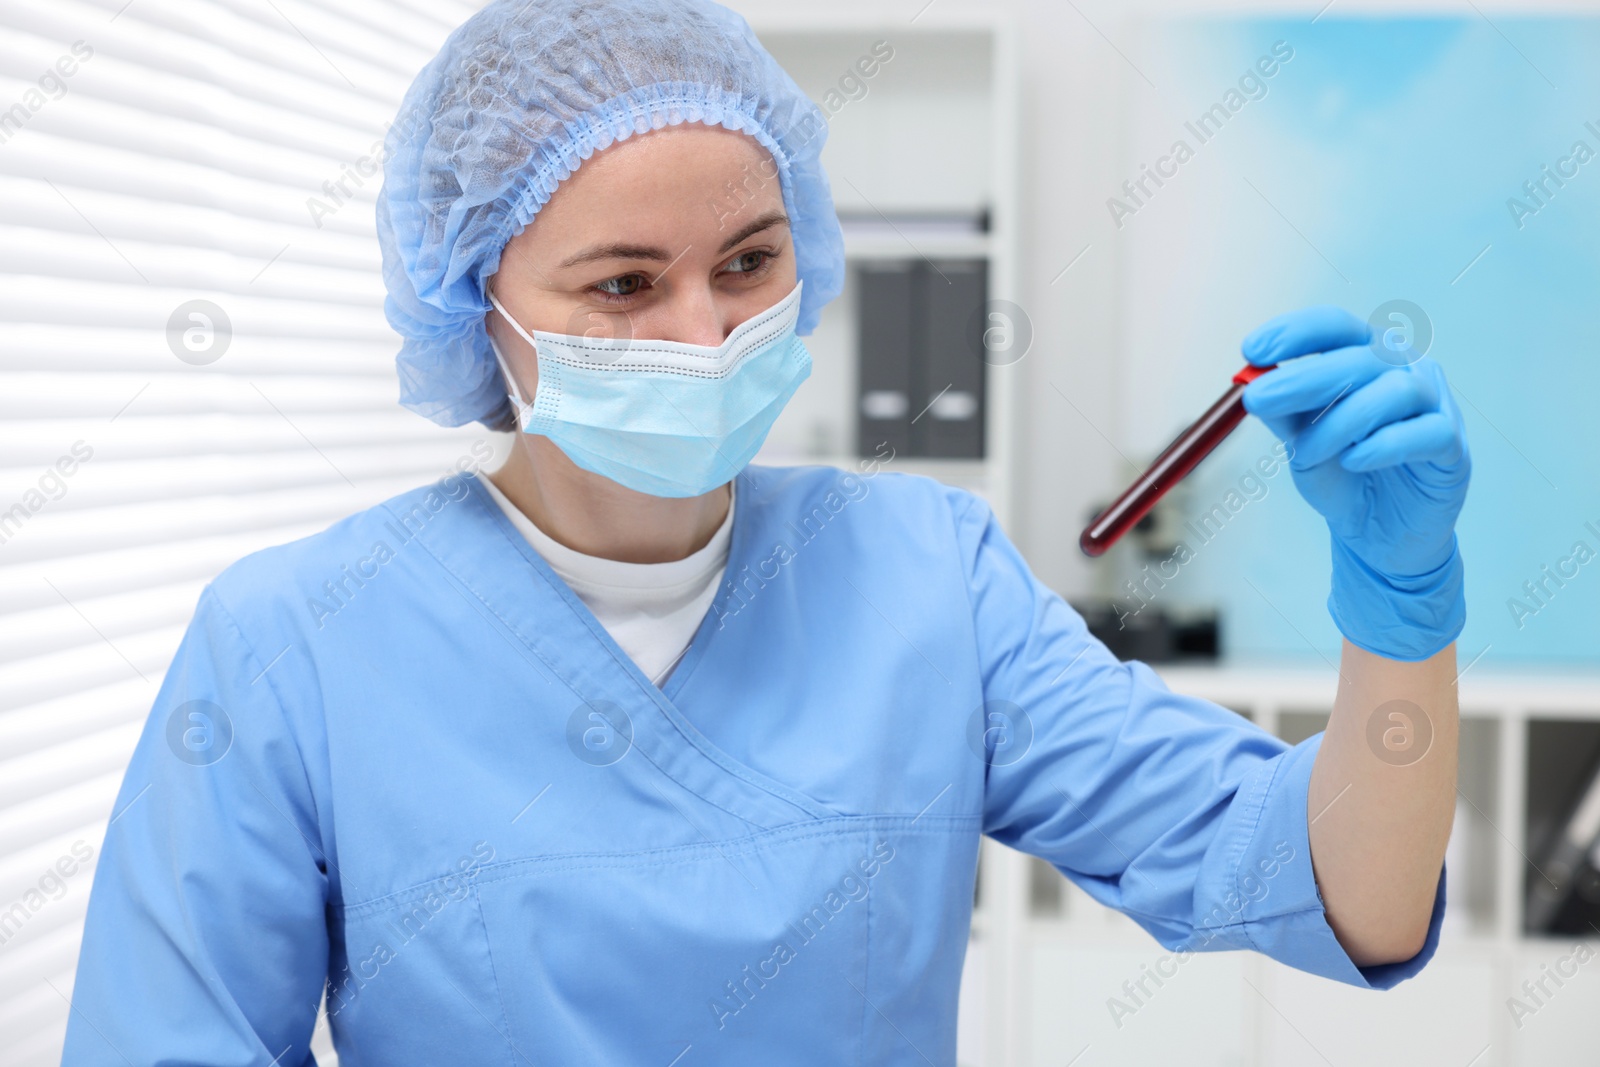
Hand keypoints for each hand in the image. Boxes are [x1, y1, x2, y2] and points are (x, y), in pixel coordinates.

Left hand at [1240, 306, 1469, 660]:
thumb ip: (1283, 412)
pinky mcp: (1451, 446)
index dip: (1294, 332)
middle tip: (1258, 398)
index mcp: (1366, 357)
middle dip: (1303, 377)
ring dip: (1340, 422)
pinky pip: (1424, 433)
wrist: (1378, 533)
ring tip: (1307, 453)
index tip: (1251, 352)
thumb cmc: (1344, 475)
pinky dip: (1383, 445)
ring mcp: (1434, 405)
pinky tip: (1354, 461)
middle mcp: (1404, 370)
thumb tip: (1253, 382)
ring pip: (1394, 392)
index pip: (1335, 327)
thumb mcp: (1301, 440)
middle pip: (1360, 357)